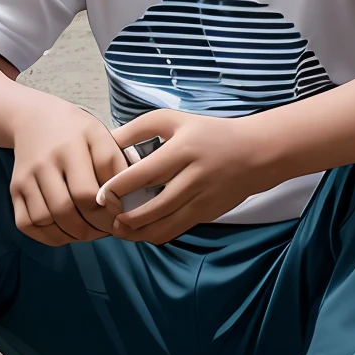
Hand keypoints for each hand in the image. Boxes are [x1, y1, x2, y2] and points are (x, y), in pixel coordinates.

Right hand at [8, 94, 127, 245]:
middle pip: (65, 209)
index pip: (87, 192)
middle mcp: (44, 162)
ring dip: (71, 235)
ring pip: (45, 219)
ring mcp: (26, 178)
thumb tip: (127, 199)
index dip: (106, 211)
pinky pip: (26, 223)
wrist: (33, 119)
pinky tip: (66, 232)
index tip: (119, 214)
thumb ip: (115, 164)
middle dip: (92, 228)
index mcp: (70, 146)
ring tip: (89, 232)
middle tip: (107, 229)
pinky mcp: (15, 190)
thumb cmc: (76, 132)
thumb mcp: (101, 136)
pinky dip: (47, 235)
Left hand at [97, 110, 267, 243]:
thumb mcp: (173, 120)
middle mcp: (194, 177)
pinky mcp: (208, 213)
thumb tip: (107, 140)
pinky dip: (157, 234)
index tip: (100, 195)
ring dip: (139, 232)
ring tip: (120, 230)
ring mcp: (203, 198)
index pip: (145, 174)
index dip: (119, 187)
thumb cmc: (207, 133)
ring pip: (166, 225)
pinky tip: (142, 231)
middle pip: (155, 206)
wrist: (254, 153)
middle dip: (127, 217)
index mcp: (183, 150)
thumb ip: (139, 128)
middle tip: (107, 218)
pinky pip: (178, 229)